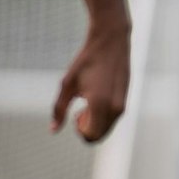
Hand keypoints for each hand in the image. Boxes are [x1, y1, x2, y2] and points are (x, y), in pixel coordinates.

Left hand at [51, 21, 130, 142]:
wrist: (111, 42)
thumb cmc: (86, 61)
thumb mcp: (67, 84)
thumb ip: (59, 109)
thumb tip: (52, 130)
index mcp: (99, 104)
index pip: (90, 135)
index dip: (79, 130)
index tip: (74, 114)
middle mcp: (115, 108)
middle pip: (99, 136)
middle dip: (87, 129)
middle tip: (79, 110)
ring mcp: (123, 105)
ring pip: (107, 128)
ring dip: (95, 122)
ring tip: (87, 103)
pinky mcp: (126, 100)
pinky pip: (113, 118)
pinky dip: (103, 115)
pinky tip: (96, 98)